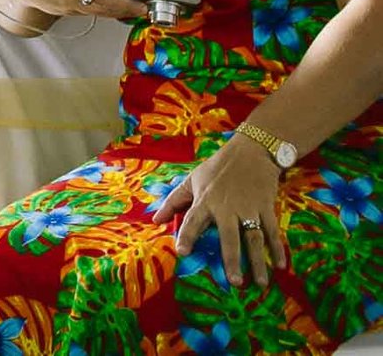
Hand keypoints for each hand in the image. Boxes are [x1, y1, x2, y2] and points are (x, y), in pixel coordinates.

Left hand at [156, 137, 286, 285]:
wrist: (250, 153)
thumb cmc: (216, 169)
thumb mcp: (192, 180)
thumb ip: (174, 201)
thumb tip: (155, 219)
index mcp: (205, 201)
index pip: (193, 220)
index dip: (186, 235)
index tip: (182, 252)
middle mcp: (227, 208)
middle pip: (229, 237)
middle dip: (232, 259)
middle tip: (233, 282)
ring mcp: (249, 209)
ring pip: (254, 238)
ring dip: (258, 261)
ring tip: (261, 283)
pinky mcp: (267, 208)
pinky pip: (273, 231)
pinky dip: (278, 248)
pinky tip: (281, 266)